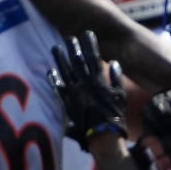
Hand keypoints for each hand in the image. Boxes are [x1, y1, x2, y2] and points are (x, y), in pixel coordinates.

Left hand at [47, 31, 127, 147]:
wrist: (102, 135)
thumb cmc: (114, 116)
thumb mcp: (121, 95)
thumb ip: (117, 79)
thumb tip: (115, 64)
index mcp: (99, 81)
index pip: (93, 57)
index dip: (89, 44)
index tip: (86, 34)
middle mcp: (85, 85)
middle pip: (77, 62)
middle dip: (73, 48)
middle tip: (68, 38)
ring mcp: (75, 94)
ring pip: (65, 73)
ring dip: (60, 60)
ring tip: (55, 48)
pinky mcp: (67, 104)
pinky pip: (58, 90)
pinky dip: (54, 80)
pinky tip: (49, 71)